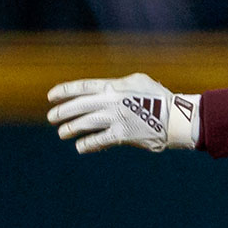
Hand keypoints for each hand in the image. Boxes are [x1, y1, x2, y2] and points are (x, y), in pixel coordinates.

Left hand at [46, 73, 199, 153]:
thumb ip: (118, 84)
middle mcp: (112, 101)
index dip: (64, 91)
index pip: (82, 87)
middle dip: (62, 112)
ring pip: (85, 123)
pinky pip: (99, 140)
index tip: (51, 97)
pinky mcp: (122, 135)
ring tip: (62, 133)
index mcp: (114, 86)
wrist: (177, 118)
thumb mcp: (139, 81)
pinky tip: (80, 146)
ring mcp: (116, 119)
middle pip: (79, 106)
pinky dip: (88, 144)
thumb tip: (104, 88)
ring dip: (71, 128)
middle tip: (52, 118)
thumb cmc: (159, 98)